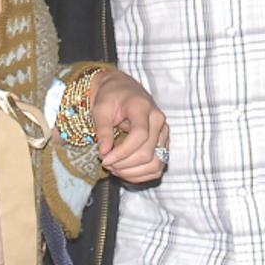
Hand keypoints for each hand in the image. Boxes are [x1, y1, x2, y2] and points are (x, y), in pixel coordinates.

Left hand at [88, 68, 169, 182]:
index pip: (140, 135)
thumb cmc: (110, 97)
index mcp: (143, 108)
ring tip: (114, 168)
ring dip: (133, 172)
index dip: (122, 152)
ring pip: (156, 163)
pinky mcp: (163, 144)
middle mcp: (159, 121)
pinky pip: (157, 167)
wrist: (122, 89)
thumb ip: (103, 130)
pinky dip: (141, 175)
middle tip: (105, 163)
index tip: (104, 159)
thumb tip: (104, 152)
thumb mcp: (101, 109)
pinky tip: (125, 171)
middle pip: (148, 152)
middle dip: (124, 164)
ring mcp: (164, 133)